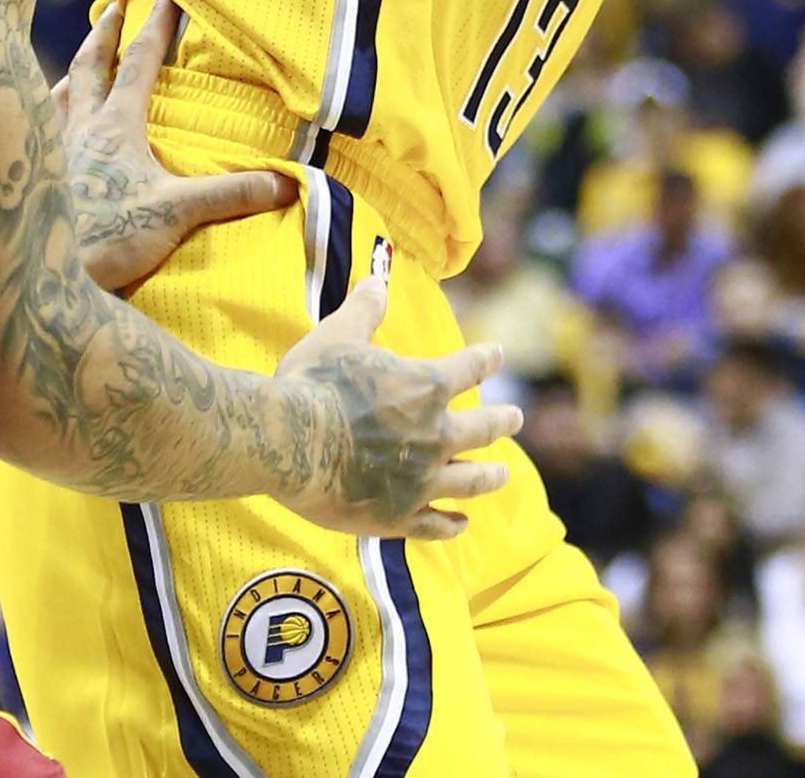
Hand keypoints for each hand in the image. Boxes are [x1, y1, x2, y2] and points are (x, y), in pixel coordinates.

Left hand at [56, 0, 293, 292]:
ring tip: (77, 64)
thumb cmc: (106, 237)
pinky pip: (37, 129)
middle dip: (105, 32)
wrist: (43, 272)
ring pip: (57, 94)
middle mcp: (78, 127)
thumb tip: (287, 183)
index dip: (156, 26)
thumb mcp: (175, 215)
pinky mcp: (33, 174)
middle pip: (89, 66)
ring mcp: (49, 149)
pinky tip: (46, 126)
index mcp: (115, 126)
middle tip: (113, 6)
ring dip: (71, 72)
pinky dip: (45, 114)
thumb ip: (229, 195)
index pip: (140, 63)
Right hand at [272, 276, 518, 538]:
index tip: (498, 354)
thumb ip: (364, 310)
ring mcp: (421, 481)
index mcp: (425, 387)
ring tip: (504, 475)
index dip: (486, 359)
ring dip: (491, 477)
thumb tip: (377, 279)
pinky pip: (437, 525)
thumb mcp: (338, 335)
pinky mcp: (399, 516)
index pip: (468, 368)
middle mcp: (435, 435)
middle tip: (517, 418)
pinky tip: (461, 526)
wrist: (288, 442)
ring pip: (471, 482)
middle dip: (503, 421)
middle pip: (483, 429)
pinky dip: (452, 525)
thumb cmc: (312, 383)